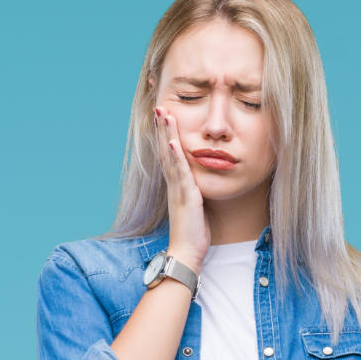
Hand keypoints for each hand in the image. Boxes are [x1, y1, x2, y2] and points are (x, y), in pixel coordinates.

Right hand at [155, 107, 209, 274]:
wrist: (186, 252)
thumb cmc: (193, 232)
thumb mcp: (196, 206)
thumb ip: (196, 191)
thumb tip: (200, 180)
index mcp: (176, 185)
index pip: (169, 154)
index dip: (166, 135)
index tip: (165, 117)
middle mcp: (174, 183)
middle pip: (165, 149)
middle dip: (163, 127)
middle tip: (160, 107)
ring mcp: (178, 189)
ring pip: (170, 156)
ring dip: (167, 134)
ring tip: (165, 115)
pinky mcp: (186, 196)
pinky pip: (180, 173)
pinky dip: (176, 156)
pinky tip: (174, 142)